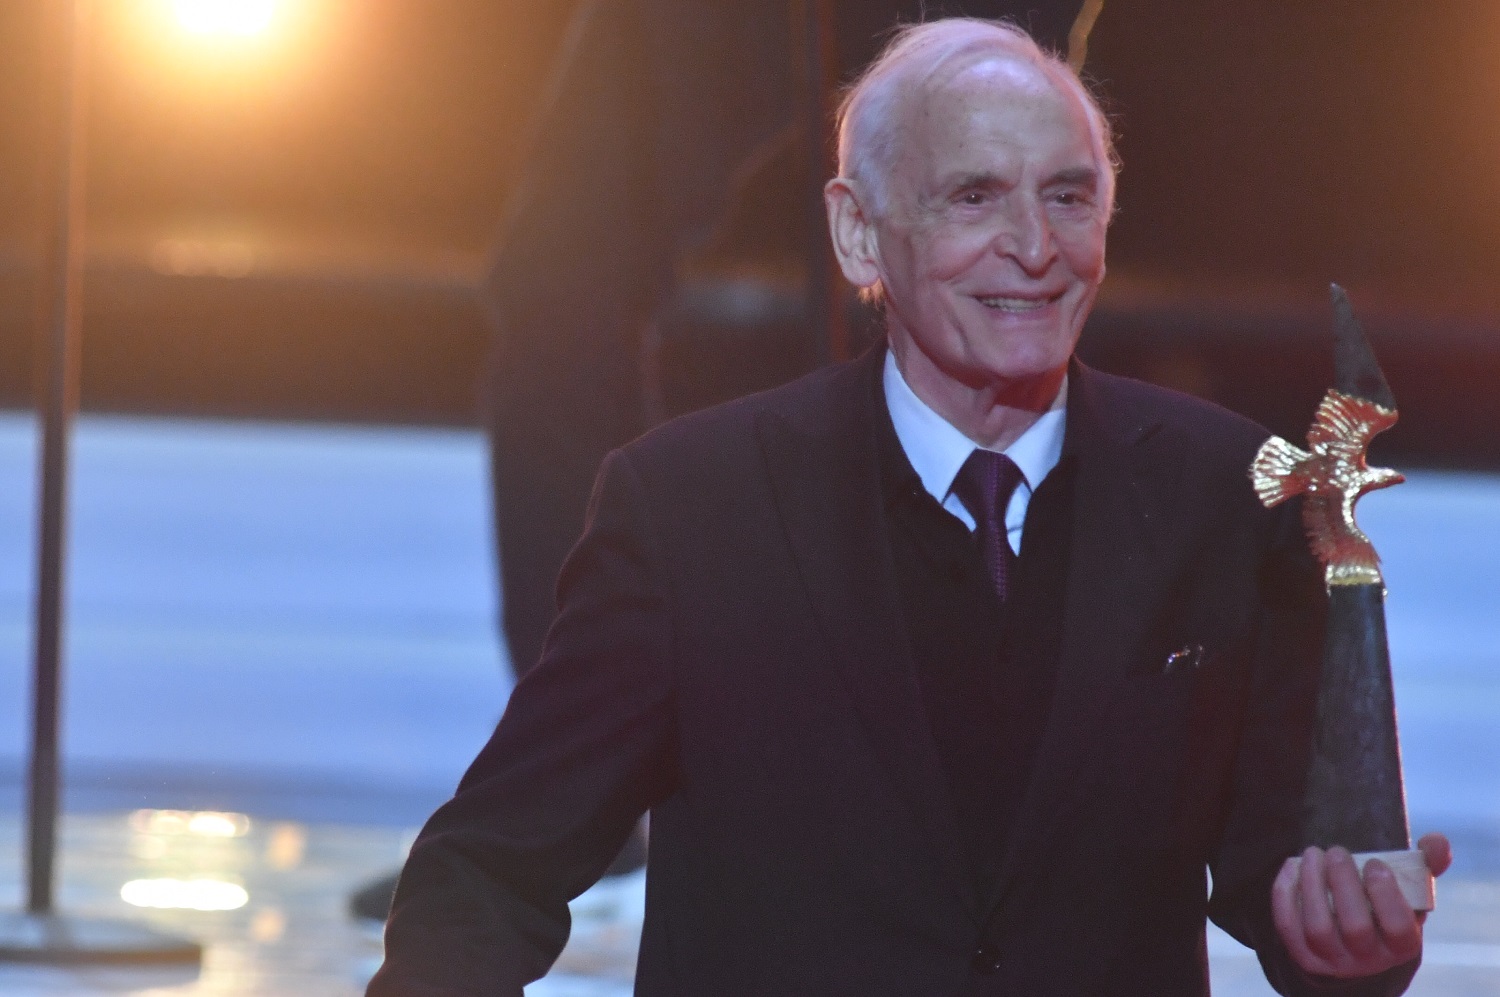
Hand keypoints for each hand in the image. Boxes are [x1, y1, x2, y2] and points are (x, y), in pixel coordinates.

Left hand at [1271, 833, 1450, 978]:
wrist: (1355, 944)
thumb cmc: (1385, 907)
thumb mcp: (1410, 891)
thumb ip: (1426, 864)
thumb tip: (1437, 841)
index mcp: (1402, 945)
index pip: (1397, 926)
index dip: (1384, 893)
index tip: (1374, 863)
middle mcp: (1369, 959)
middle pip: (1355, 927)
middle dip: (1343, 883)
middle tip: (1337, 851)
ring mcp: (1334, 960)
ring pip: (1318, 927)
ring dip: (1312, 884)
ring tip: (1313, 854)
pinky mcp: (1304, 954)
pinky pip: (1288, 926)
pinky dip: (1286, 893)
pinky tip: (1292, 867)